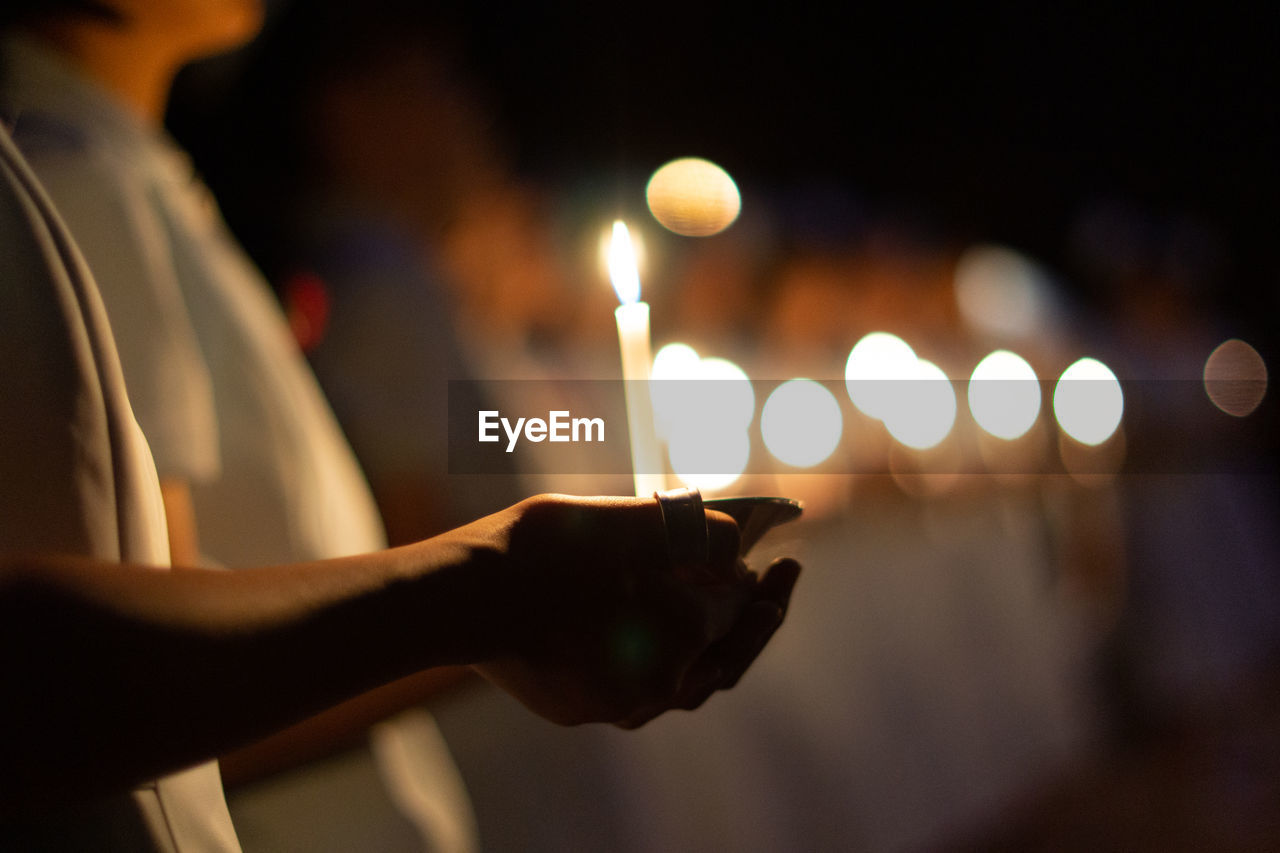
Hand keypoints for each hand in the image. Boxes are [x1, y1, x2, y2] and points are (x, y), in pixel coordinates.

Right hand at [469, 494, 799, 727]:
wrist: (467, 593)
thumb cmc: (550, 546)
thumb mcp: (632, 520)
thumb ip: (697, 530)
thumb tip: (737, 544)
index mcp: (682, 635)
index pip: (743, 610)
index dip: (765, 585)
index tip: (783, 562)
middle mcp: (659, 683)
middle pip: (721, 654)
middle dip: (751, 617)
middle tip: (773, 582)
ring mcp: (617, 705)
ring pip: (682, 678)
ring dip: (705, 642)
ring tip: (722, 609)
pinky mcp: (581, 709)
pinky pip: (636, 686)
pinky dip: (658, 657)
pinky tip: (658, 630)